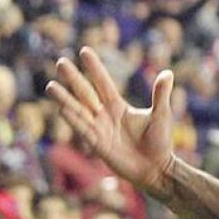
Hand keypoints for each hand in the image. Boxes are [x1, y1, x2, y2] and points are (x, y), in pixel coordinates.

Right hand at [46, 47, 175, 196]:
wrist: (157, 168)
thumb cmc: (160, 141)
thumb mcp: (161, 114)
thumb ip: (160, 94)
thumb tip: (168, 73)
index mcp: (118, 106)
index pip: (103, 83)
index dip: (95, 68)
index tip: (84, 51)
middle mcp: (105, 116)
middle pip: (86, 93)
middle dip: (73, 78)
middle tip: (60, 61)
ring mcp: (99, 129)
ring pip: (79, 110)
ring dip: (65, 99)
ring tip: (50, 85)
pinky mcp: (98, 145)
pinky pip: (84, 130)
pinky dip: (73, 120)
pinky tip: (62, 109)